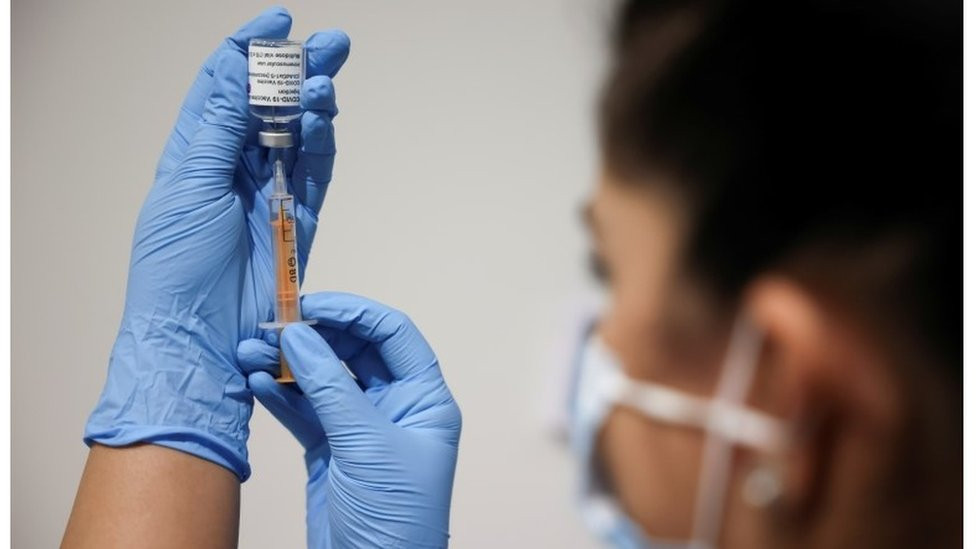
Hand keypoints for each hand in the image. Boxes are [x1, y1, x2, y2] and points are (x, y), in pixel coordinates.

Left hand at [85, 7, 350, 479]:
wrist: (202, 337)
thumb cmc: (177, 271)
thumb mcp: (187, 186)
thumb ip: (219, 129)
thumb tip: (241, 72)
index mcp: (193, 154)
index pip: (222, 85)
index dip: (248, 49)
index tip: (278, 21)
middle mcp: (230, 168)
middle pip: (268, 103)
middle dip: (297, 68)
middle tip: (330, 43)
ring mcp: (267, 193)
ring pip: (297, 132)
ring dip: (313, 102)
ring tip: (326, 81)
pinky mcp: (297, 220)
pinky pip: (315, 171)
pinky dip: (323, 142)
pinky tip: (327, 117)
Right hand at [237, 292, 461, 547]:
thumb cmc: (395, 518)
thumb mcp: (366, 444)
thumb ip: (331, 386)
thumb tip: (300, 335)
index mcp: (424, 399)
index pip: (392, 334)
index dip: (353, 313)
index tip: (310, 303)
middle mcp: (395, 407)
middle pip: (353, 351)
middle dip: (312, 336)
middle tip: (270, 326)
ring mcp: (361, 427)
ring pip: (323, 379)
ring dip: (287, 363)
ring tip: (250, 351)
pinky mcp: (331, 449)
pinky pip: (304, 409)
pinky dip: (280, 394)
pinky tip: (256, 380)